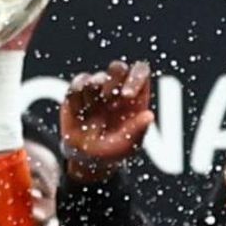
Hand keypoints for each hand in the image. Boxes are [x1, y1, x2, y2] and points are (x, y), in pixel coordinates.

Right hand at [59, 61, 155, 182]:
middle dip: (112, 81)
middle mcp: (117, 89)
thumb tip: (148, 115)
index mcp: (135, 97)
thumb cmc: (111, 152)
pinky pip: (77, 84)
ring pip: (96, 77)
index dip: (135, 78)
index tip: (126, 96)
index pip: (140, 72)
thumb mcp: (127, 146)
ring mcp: (96, 89)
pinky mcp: (76, 93)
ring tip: (90, 113)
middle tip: (108, 100)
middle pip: (117, 68)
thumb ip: (137, 131)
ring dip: (93, 96)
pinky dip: (77, 97)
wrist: (83, 158)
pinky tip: (79, 112)